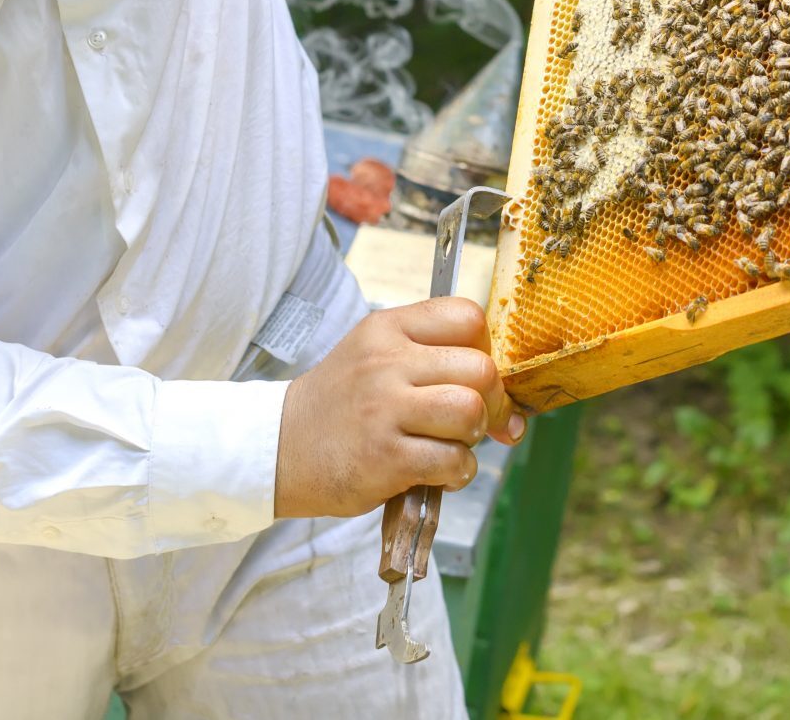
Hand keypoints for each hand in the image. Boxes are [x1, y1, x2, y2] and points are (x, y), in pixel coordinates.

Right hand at [273, 297, 525, 519]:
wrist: (280, 447)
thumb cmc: (341, 404)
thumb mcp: (375, 355)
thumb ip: (434, 359)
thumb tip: (509, 401)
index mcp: (388, 329)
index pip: (468, 317)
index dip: (486, 350)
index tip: (477, 376)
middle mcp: (386, 363)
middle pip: (481, 369)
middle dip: (492, 401)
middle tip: (475, 421)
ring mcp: (384, 410)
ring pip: (471, 412)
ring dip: (474, 436)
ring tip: (451, 443)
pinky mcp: (384, 458)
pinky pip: (453, 461)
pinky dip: (458, 472)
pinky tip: (437, 471)